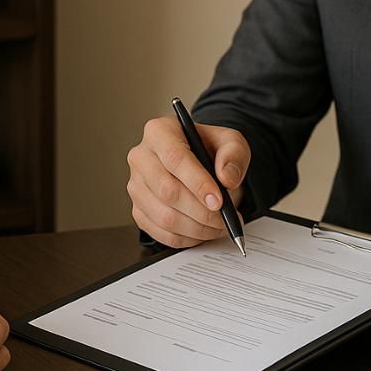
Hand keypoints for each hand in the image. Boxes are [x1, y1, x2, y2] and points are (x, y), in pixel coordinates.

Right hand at [126, 116, 249, 247]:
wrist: (198, 161)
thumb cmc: (210, 148)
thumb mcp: (230, 141)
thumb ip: (234, 154)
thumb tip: (227, 178)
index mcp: (159, 132)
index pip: (175, 159)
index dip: (198, 183)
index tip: (219, 201)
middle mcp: (141, 158)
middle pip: (167, 191)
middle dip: (201, 212)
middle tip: (225, 219)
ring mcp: (136, 186)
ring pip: (164, 216)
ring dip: (197, 228)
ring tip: (220, 226)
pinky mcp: (138, 210)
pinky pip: (160, 232)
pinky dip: (186, 238)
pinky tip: (204, 232)